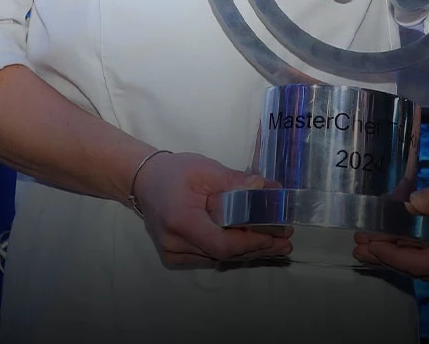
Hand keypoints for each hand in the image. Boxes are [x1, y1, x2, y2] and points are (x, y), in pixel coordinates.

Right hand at [131, 151, 291, 268]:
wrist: (143, 180)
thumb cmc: (174, 171)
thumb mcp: (206, 169)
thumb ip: (235, 181)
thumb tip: (266, 188)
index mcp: (181, 222)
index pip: (223, 243)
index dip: (252, 242)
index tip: (276, 236)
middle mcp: (174, 244)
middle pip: (224, 254)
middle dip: (258, 248)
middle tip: (285, 243)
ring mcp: (173, 254)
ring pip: (218, 258)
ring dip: (248, 252)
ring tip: (276, 245)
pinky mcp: (175, 257)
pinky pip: (209, 257)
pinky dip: (231, 251)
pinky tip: (252, 247)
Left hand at [353, 173, 428, 290]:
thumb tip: (412, 203)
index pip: (423, 264)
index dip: (394, 256)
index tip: (371, 245)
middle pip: (417, 270)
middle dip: (386, 257)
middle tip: (358, 246)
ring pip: (419, 271)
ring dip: (391, 259)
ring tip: (363, 247)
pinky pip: (425, 268)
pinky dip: (404, 257)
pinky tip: (381, 250)